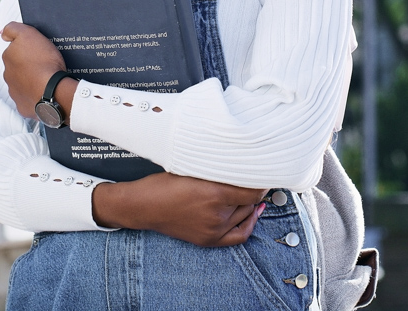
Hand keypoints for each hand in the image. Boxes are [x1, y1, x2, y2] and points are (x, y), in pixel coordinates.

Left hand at [0, 22, 71, 118]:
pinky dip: (35, 97)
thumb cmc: (43, 61)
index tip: (38, 51)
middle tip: (44, 65)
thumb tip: (2, 33)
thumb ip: (12, 29)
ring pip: (22, 85)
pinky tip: (45, 93)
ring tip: (46, 80)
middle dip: (27, 67)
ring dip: (30, 82)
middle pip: (17, 69)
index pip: (15, 51)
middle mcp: (7, 76)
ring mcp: (14, 93)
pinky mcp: (23, 107)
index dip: (27, 50)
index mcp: (8, 58)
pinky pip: (28, 100)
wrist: (53, 90)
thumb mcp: (28, 34)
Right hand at [91, 172, 267, 247]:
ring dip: (250, 203)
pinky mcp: (209, 240)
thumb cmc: (163, 184)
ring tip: (251, 190)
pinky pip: (239, 235)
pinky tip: (253, 212)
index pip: (252, 191)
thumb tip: (241, 167)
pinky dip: (249, 223)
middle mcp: (217, 215)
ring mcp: (214, 230)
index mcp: (215, 194)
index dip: (261, 181)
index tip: (265, 171)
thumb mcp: (192, 169)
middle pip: (250, 202)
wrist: (143, 206)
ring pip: (245, 216)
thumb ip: (218, 170)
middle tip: (256, 177)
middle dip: (254, 189)